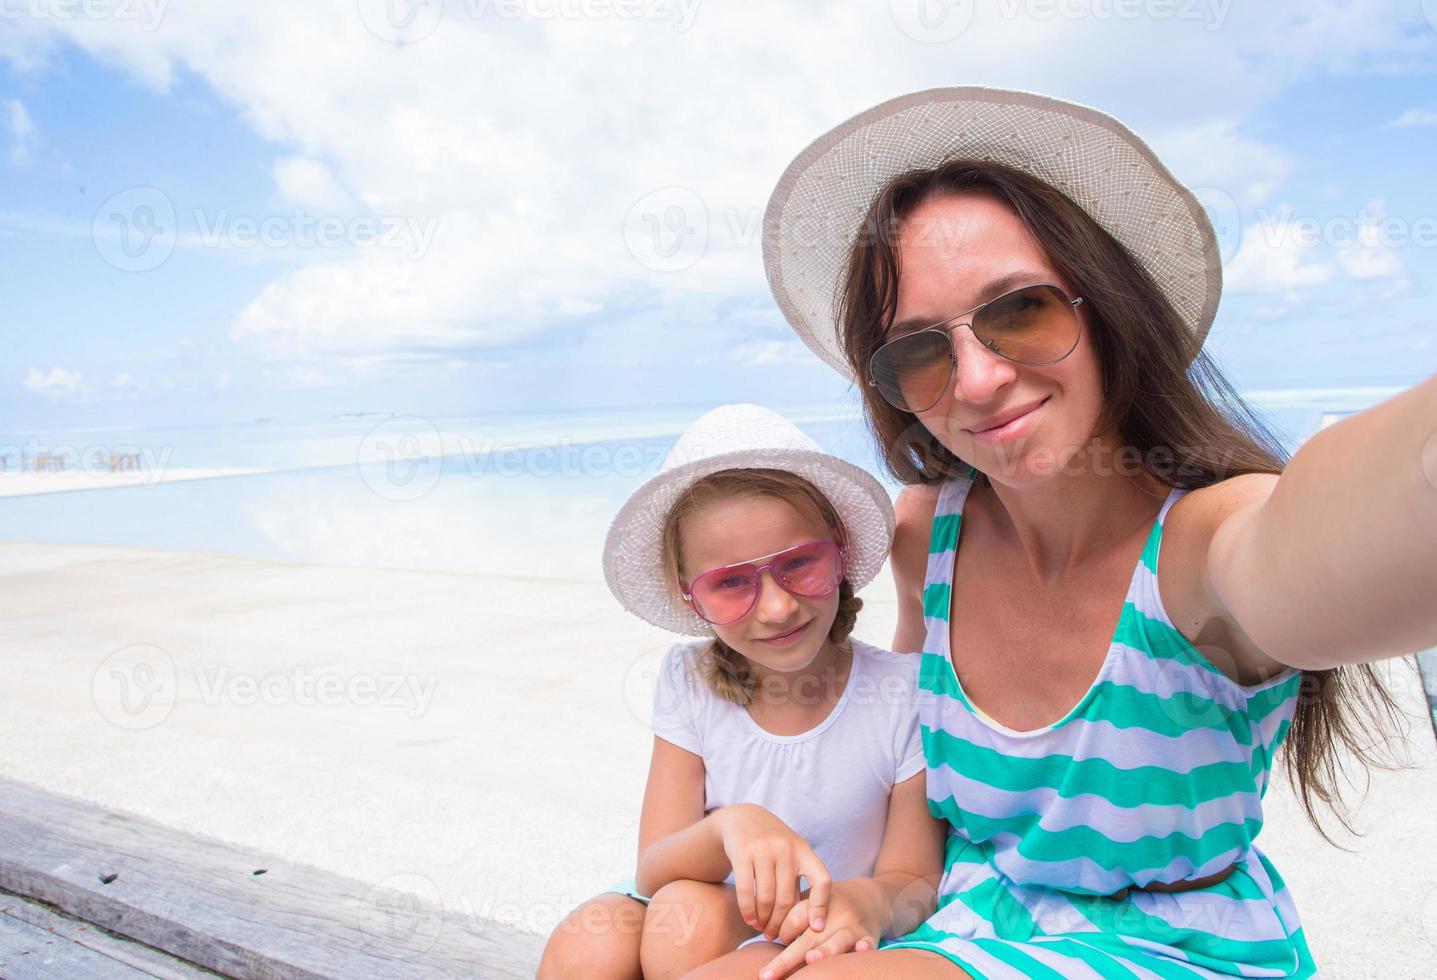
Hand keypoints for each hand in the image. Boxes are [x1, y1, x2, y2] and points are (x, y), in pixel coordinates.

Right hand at [711, 804, 830, 939]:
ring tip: (762, 929)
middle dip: (781, 923)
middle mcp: (786, 848)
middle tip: (775, 936)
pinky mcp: (743, 853)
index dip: (822, 906)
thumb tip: (809, 922)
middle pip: (788, 898)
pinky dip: (749, 910)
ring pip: (767, 898)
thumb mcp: (791, 854)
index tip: (817, 928)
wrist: (743, 817)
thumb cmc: (773, 845)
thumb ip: (798, 881)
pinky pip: (747, 891)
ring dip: (764, 920)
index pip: (822, 880)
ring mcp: (764, 849)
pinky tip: (750, 919)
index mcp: (804, 850)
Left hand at [756, 879, 886, 979]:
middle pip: (808, 938)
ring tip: (810, 959)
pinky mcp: (869, 936)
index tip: (770, 939)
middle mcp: (833, 915)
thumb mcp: (812, 901)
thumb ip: (793, 915)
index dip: (781, 932)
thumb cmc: (830, 905)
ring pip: (837, 941)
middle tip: (766, 975)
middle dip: (786, 960)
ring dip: (824, 951)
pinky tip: (860, 950)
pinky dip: (863, 948)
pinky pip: (867, 943)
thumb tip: (763, 933)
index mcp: (816, 904)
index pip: (794, 920)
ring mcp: (851, 926)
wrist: (870, 897)